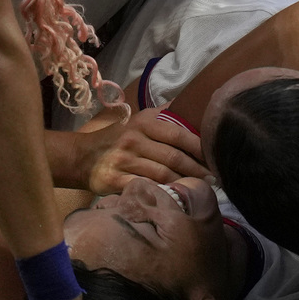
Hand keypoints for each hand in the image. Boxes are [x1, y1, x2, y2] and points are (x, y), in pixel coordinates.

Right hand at [77, 108, 207, 194]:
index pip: (178, 134)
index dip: (199, 148)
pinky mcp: (115, 180)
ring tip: (200, 188)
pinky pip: (145, 188)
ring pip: (162, 175)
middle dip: (197, 170)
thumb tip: (193, 101)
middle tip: (214, 178)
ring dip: (184, 183)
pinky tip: (176, 198)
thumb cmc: (121, 138)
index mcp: (143, 122)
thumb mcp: (140, 119)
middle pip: (173, 158)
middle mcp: (133, 139)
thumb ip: (165, 113)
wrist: (84, 156)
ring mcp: (123, 160)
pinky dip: (163, 194)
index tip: (215, 156)